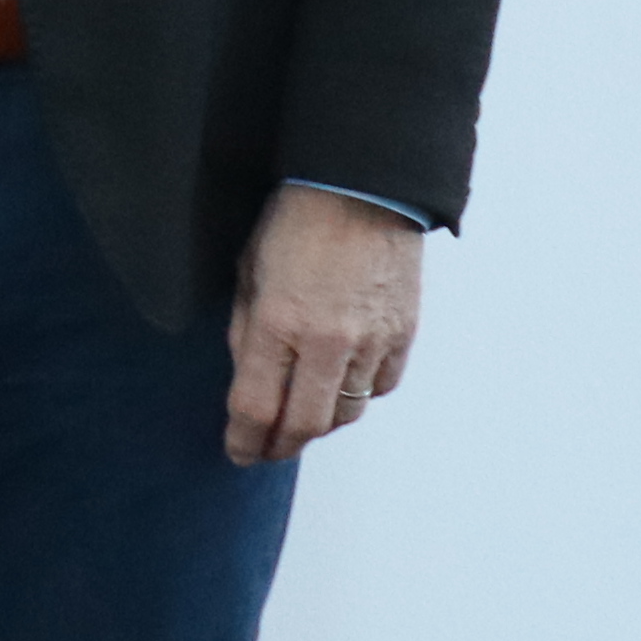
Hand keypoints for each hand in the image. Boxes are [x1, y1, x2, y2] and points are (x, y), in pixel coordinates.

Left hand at [223, 181, 424, 463]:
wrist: (363, 188)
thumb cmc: (296, 220)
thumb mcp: (249, 271)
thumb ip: (245, 330)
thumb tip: (246, 381)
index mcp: (278, 321)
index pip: (255, 406)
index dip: (243, 440)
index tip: (237, 452)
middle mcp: (326, 340)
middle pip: (303, 424)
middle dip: (280, 446)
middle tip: (267, 450)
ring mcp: (370, 341)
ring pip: (345, 413)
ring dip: (319, 424)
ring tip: (301, 420)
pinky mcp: (402, 335)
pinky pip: (380, 388)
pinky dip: (358, 395)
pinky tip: (341, 385)